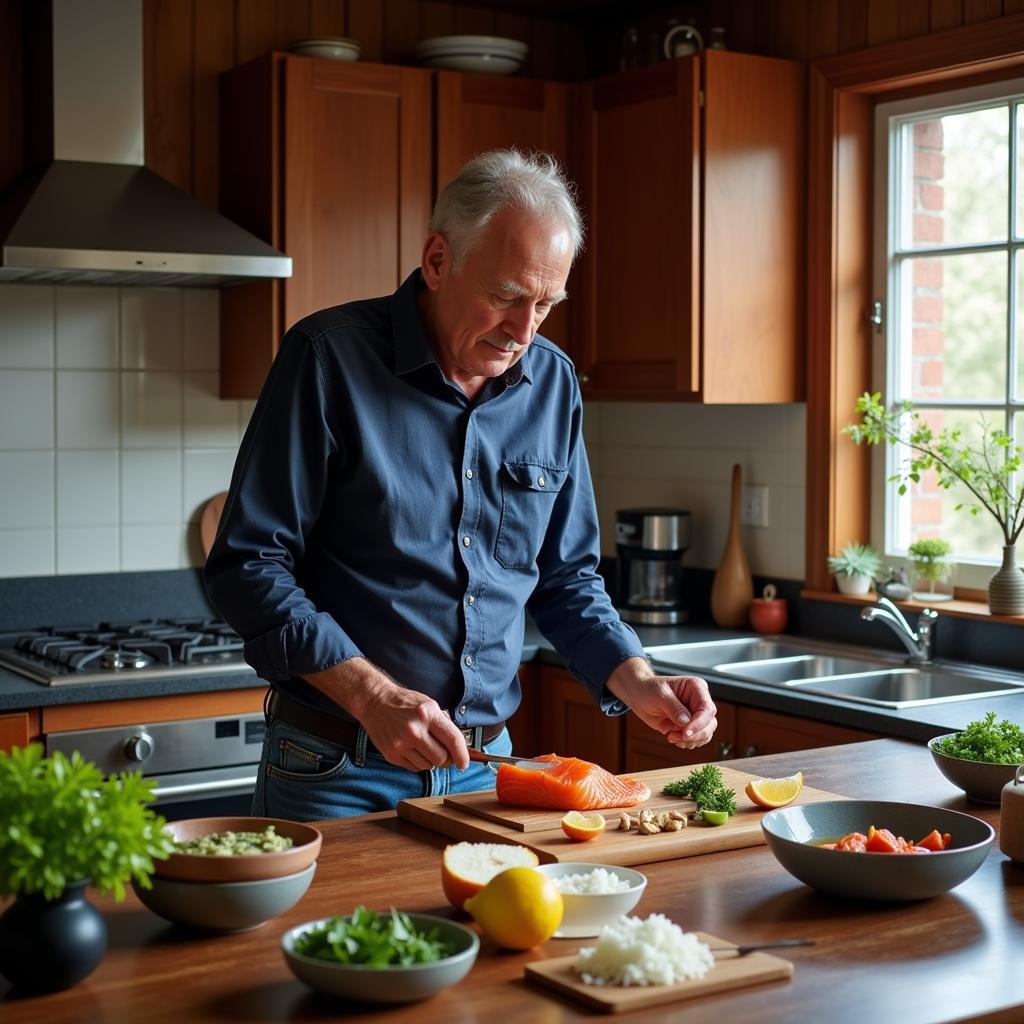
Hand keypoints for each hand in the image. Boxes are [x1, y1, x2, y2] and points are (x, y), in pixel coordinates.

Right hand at [304, 658, 469, 770]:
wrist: (375, 702)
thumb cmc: (404, 703)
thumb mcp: (429, 704)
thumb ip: (444, 723)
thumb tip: (459, 746)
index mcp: (428, 714)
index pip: (452, 739)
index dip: (462, 754)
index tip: (464, 762)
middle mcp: (415, 730)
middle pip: (441, 758)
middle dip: (446, 759)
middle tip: (444, 753)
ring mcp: (401, 744)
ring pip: (428, 766)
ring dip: (430, 760)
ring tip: (423, 746)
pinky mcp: (392, 754)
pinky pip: (414, 768)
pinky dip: (418, 762)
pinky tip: (413, 750)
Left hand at [606, 657, 716, 749]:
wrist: (640, 696)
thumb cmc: (649, 689)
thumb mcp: (659, 695)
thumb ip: (673, 708)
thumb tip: (685, 722)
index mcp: (696, 688)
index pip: (707, 709)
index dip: (699, 723)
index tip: (685, 732)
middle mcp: (699, 701)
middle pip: (710, 723)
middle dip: (694, 735)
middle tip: (674, 736)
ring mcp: (696, 715)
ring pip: (705, 734)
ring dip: (689, 741)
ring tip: (671, 736)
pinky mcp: (690, 726)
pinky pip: (696, 739)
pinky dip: (686, 743)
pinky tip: (672, 737)